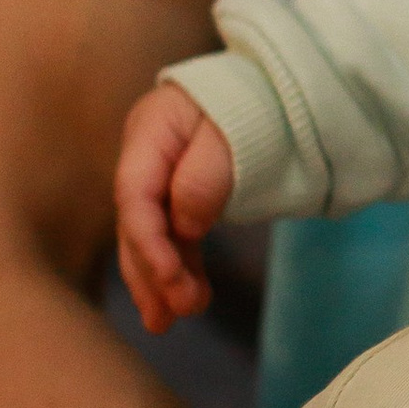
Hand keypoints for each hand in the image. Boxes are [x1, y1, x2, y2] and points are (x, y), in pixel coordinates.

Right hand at [115, 86, 235, 331]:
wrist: (273, 85)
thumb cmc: (254, 100)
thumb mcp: (236, 129)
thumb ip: (206, 175)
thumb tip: (185, 224)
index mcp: (151, 130)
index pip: (136, 193)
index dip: (148, 240)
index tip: (169, 277)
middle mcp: (146, 155)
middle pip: (136, 221)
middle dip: (150, 271)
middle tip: (169, 315)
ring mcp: (159, 176)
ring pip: (151, 236)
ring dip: (159, 280)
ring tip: (169, 321)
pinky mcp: (178, 194)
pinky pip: (174, 237)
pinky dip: (179, 269)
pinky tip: (186, 302)